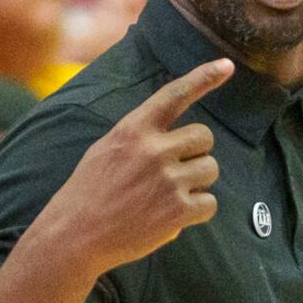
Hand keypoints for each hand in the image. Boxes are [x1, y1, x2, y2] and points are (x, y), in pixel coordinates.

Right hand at [38, 60, 228, 270]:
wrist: (75, 235)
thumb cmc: (88, 192)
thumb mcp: (106, 148)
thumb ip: (139, 136)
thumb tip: (170, 135)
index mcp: (134, 129)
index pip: (174, 95)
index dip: (203, 78)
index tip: (227, 66)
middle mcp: (154, 150)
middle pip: (204, 137)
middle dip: (196, 153)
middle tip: (176, 170)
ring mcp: (168, 181)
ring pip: (211, 169)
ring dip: (198, 181)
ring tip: (170, 195)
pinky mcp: (178, 211)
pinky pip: (210, 203)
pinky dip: (198, 210)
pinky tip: (174, 215)